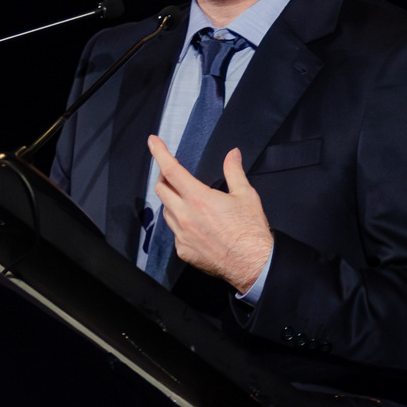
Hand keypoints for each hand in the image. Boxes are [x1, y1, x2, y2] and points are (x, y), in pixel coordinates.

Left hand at [149, 134, 271, 292]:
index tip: (152, 141)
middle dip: (163, 177)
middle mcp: (185, 216)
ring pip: (166, 211)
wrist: (254, 265)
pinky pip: (174, 232)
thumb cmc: (251, 229)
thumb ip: (234, 171)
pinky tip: (193, 224)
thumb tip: (232, 153)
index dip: (159, 154)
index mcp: (198, 198)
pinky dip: (180, 223)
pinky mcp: (183, 251)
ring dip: (171, 201)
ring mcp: (182, 236)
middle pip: (161, 190)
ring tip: (185, 198)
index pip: (171, 170)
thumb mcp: (246, 195)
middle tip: (172, 172)